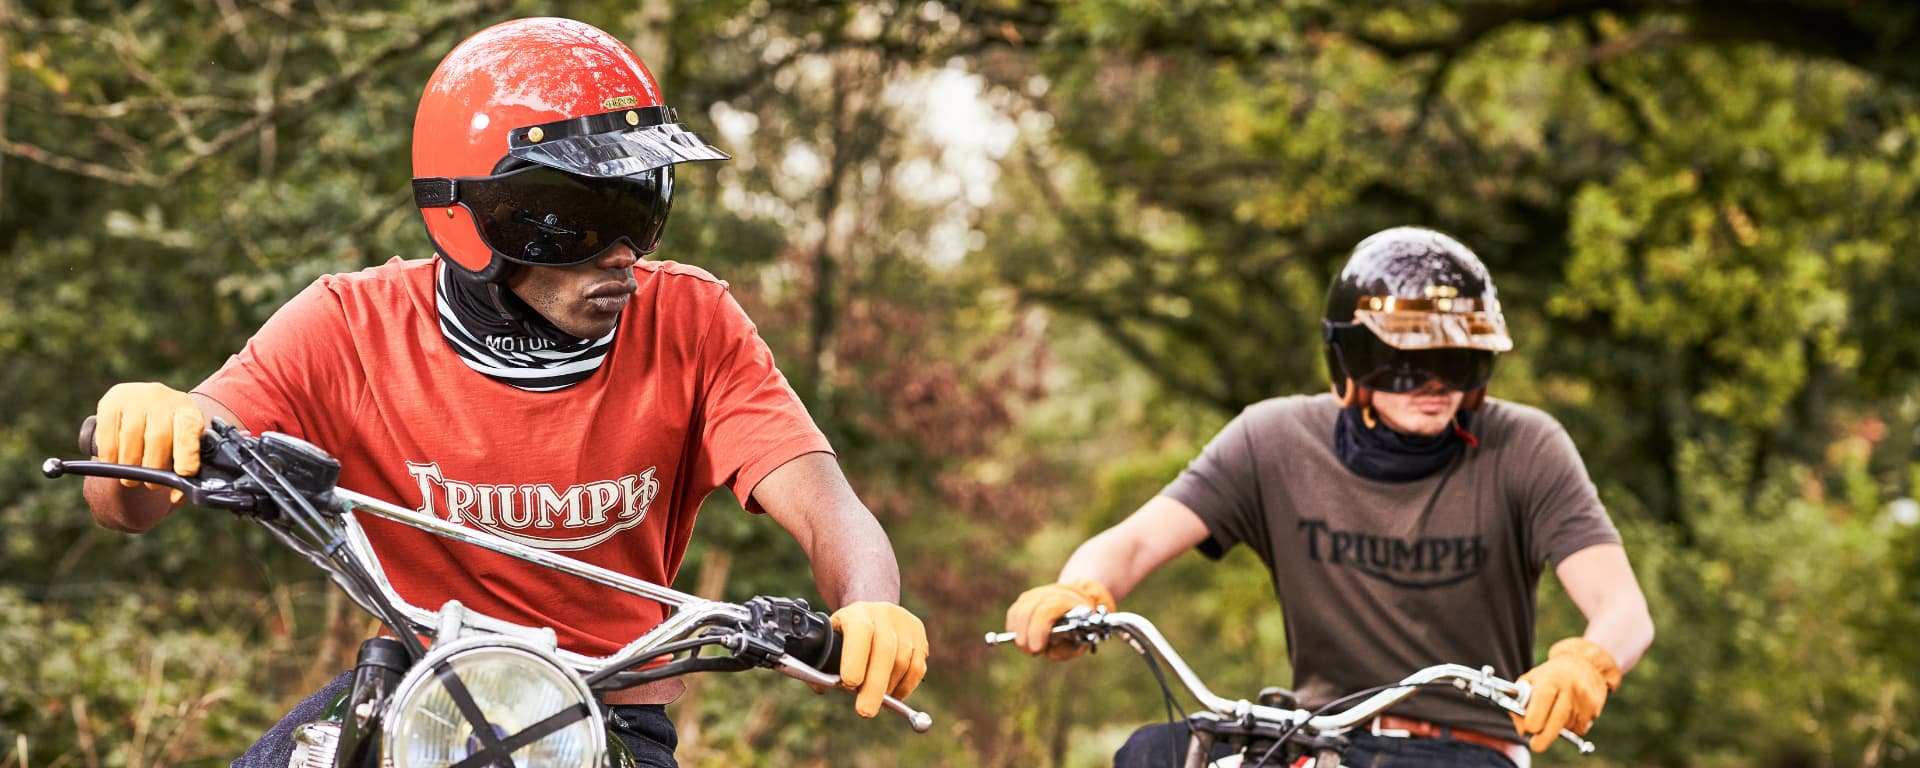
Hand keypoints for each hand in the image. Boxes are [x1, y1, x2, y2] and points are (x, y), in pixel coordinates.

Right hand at [95, 382, 203, 503]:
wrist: (148, 403)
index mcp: (187, 410)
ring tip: (133, 479)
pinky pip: (108, 437)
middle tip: (152, 484)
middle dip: (154, 468)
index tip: (184, 475)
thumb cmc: (170, 432)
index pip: (190, 431)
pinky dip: (110, 458)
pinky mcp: (110, 402)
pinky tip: (115, 464)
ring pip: (131, 439)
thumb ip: (185, 467)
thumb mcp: (184, 443)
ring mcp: (135, 397)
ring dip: (130, 467)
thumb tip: (178, 496)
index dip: (187, 455)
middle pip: (157, 438)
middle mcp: (162, 398)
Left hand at [829, 602, 928, 717]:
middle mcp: (883, 614)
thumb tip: (821, 687)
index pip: (860, 631)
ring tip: (875, 700)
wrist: (872, 612)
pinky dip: (905, 687)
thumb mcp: (830, 639)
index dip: (856, 658)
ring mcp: (904, 623)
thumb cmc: (845, 634)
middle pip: (885, 650)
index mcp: (857, 613)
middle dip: (875, 685)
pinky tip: (892, 694)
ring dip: (888, 687)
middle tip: (865, 711)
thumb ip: (822, 663)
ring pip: (902, 661)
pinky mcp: (919, 635)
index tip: (849, 684)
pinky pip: (917, 667)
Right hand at [1003, 578, 1114, 658]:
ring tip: (1026, 647)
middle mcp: (1050, 593)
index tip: (1037, 649)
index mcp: (1069, 601)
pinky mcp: (1025, 598)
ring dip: (1018, 633)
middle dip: (1025, 635)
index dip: (1038, 630)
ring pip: (1018, 611)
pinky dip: (1014, 628)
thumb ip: (1070, 648)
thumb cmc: (1081, 626)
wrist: (1078, 603)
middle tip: (1030, 651)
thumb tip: (1050, 651)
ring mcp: (1036, 594)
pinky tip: (1021, 638)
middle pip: (1028, 610)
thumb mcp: (1084, 640)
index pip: (1047, 610)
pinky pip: (1013, 613)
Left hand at [1511, 637, 1621, 751]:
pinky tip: (1569, 712)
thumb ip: (1520, 702)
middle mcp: (1569, 689)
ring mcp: (1584, 699)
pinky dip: (1571, 727)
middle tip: (1536, 745)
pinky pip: (1580, 728)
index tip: (1528, 729)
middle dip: (1544, 738)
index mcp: (1550, 680)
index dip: (1532, 722)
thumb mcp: (1531, 680)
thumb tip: (1522, 730)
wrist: (1584, 663)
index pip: (1540, 706)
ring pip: (1567, 728)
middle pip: (1555, 722)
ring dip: (1558, 729)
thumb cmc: (1550, 674)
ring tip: (1555, 713)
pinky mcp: (1594, 708)